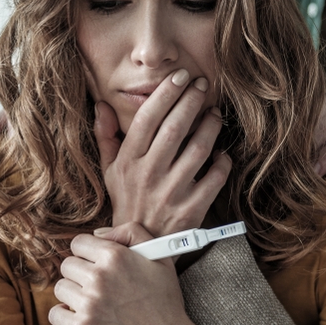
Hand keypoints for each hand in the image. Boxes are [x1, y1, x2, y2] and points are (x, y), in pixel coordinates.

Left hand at [50, 222, 236, 324]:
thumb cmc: (165, 301)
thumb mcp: (160, 257)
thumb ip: (132, 233)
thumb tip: (99, 234)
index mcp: (116, 257)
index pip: (78, 243)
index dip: (87, 253)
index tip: (95, 264)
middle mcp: (99, 278)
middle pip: (67, 265)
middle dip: (80, 273)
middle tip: (97, 286)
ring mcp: (88, 305)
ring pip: (60, 288)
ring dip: (73, 294)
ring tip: (93, 303)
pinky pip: (55, 314)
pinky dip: (65, 316)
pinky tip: (83, 317)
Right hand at [94, 71, 232, 236]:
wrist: (140, 247)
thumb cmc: (127, 202)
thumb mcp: (109, 171)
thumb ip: (106, 136)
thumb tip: (101, 104)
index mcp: (129, 161)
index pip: (147, 118)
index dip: (166, 94)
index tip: (180, 77)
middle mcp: (149, 174)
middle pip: (175, 128)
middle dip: (191, 101)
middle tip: (202, 85)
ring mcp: (172, 192)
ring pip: (199, 149)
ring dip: (211, 126)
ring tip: (215, 114)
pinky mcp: (192, 209)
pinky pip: (216, 177)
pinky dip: (223, 161)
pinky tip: (222, 152)